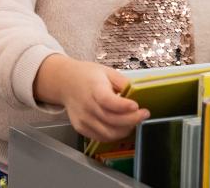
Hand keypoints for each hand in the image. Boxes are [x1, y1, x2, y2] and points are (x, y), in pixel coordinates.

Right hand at [34, 54, 149, 142]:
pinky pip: (101, 137)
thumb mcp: (107, 71)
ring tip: (134, 121)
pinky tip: (121, 127)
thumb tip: (137, 94)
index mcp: (93, 88)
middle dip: (132, 120)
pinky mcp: (81, 128)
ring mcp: (83, 119)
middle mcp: (87, 106)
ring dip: (125, 130)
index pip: (108, 101)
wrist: (65, 82)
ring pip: (108, 133)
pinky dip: (114, 135)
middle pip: (111, 120)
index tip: (136, 106)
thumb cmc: (88, 76)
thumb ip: (122, 83)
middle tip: (144, 114)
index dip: (123, 106)